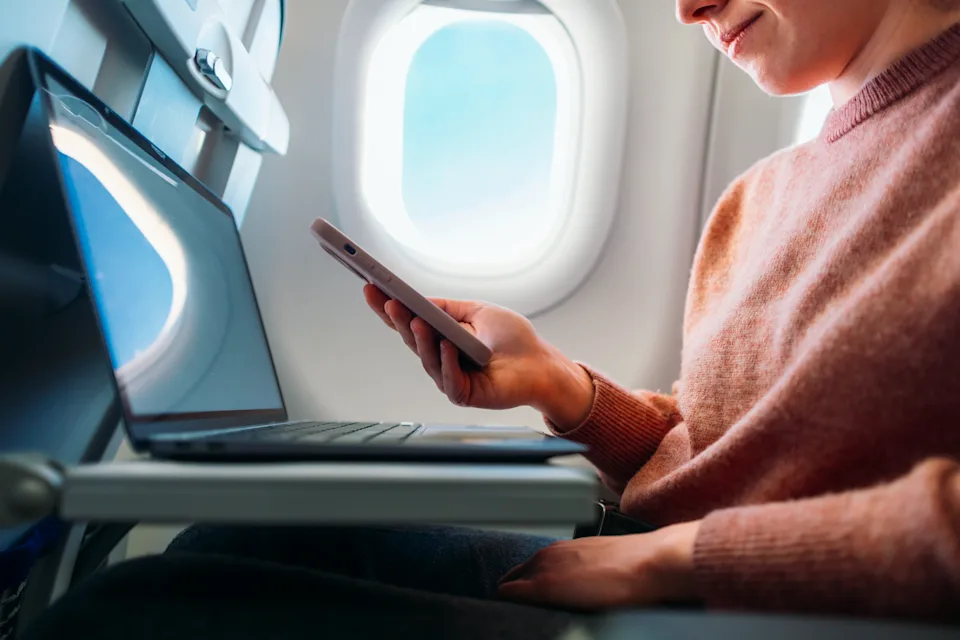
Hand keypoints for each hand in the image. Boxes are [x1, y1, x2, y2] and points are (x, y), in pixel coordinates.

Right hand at [363, 285, 593, 427]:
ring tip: (416, 321)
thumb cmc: (513, 339)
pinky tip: (446, 346)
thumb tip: (420, 300)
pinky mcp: (464, 393)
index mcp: (441, 336)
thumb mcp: (478, 311)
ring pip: (427, 359)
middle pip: (412, 339)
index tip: (371, 288)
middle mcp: (440, 357)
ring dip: (421, 339)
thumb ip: (449, 308)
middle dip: (398, 320)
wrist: (540, 364)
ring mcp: (449, 377)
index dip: (388, 307)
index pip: (408, 321)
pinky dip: (447, 362)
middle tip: (388, 302)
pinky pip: (449, 379)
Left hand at [497, 521, 701, 610]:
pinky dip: (513, 607)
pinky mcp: (544, 587)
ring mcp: (543, 568)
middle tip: (525, 613)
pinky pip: (510, 597)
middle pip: (513, 578)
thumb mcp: (601, 564)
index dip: (523, 590)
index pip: (526, 570)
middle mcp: (547, 555)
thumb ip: (581, 573)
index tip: (526, 604)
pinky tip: (525, 619)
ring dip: (517, 601)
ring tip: (529, 616)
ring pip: (510, 586)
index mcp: (561, 550)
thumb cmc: (635, 567)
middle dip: (515, 596)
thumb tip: (580, 589)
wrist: (650, 563)